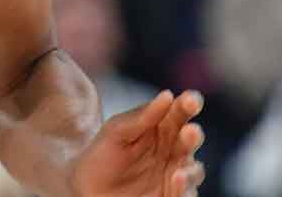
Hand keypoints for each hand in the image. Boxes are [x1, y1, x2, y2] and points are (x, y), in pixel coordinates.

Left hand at [70, 90, 204, 196]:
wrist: (87, 187)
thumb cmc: (103, 153)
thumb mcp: (117, 132)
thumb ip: (142, 116)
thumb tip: (168, 95)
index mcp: (162, 126)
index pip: (180, 112)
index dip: (189, 104)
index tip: (191, 100)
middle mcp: (174, 150)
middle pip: (191, 140)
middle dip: (193, 136)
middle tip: (190, 131)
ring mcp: (175, 174)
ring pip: (194, 171)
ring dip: (191, 170)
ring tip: (178, 171)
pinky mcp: (172, 196)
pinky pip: (185, 195)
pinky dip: (183, 190)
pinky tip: (176, 180)